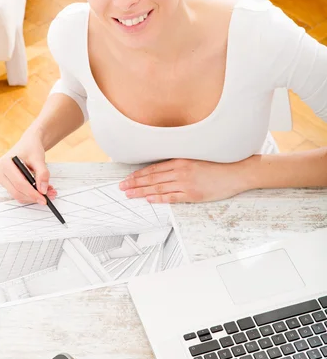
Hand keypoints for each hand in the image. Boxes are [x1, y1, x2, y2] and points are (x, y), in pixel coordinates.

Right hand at [0, 131, 57, 204]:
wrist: (28, 144)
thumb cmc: (31, 148)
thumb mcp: (39, 159)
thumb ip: (42, 174)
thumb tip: (43, 190)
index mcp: (5, 163)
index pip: (19, 183)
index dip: (32, 193)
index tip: (44, 199)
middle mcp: (0, 172)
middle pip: (17, 191)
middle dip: (33, 196)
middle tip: (49, 197)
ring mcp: (2, 178)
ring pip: (17, 194)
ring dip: (33, 196)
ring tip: (48, 192)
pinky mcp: (6, 183)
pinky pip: (18, 192)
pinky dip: (30, 194)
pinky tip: (41, 190)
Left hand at [119, 158, 252, 203]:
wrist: (236, 172)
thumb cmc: (218, 165)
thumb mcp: (196, 159)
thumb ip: (180, 164)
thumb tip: (164, 169)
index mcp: (181, 161)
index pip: (154, 168)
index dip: (139, 174)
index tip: (128, 178)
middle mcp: (181, 171)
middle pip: (152, 177)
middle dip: (135, 182)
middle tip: (121, 187)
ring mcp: (186, 183)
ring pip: (158, 187)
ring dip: (141, 191)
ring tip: (129, 194)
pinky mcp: (192, 195)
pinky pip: (172, 197)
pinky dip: (159, 198)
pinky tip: (148, 199)